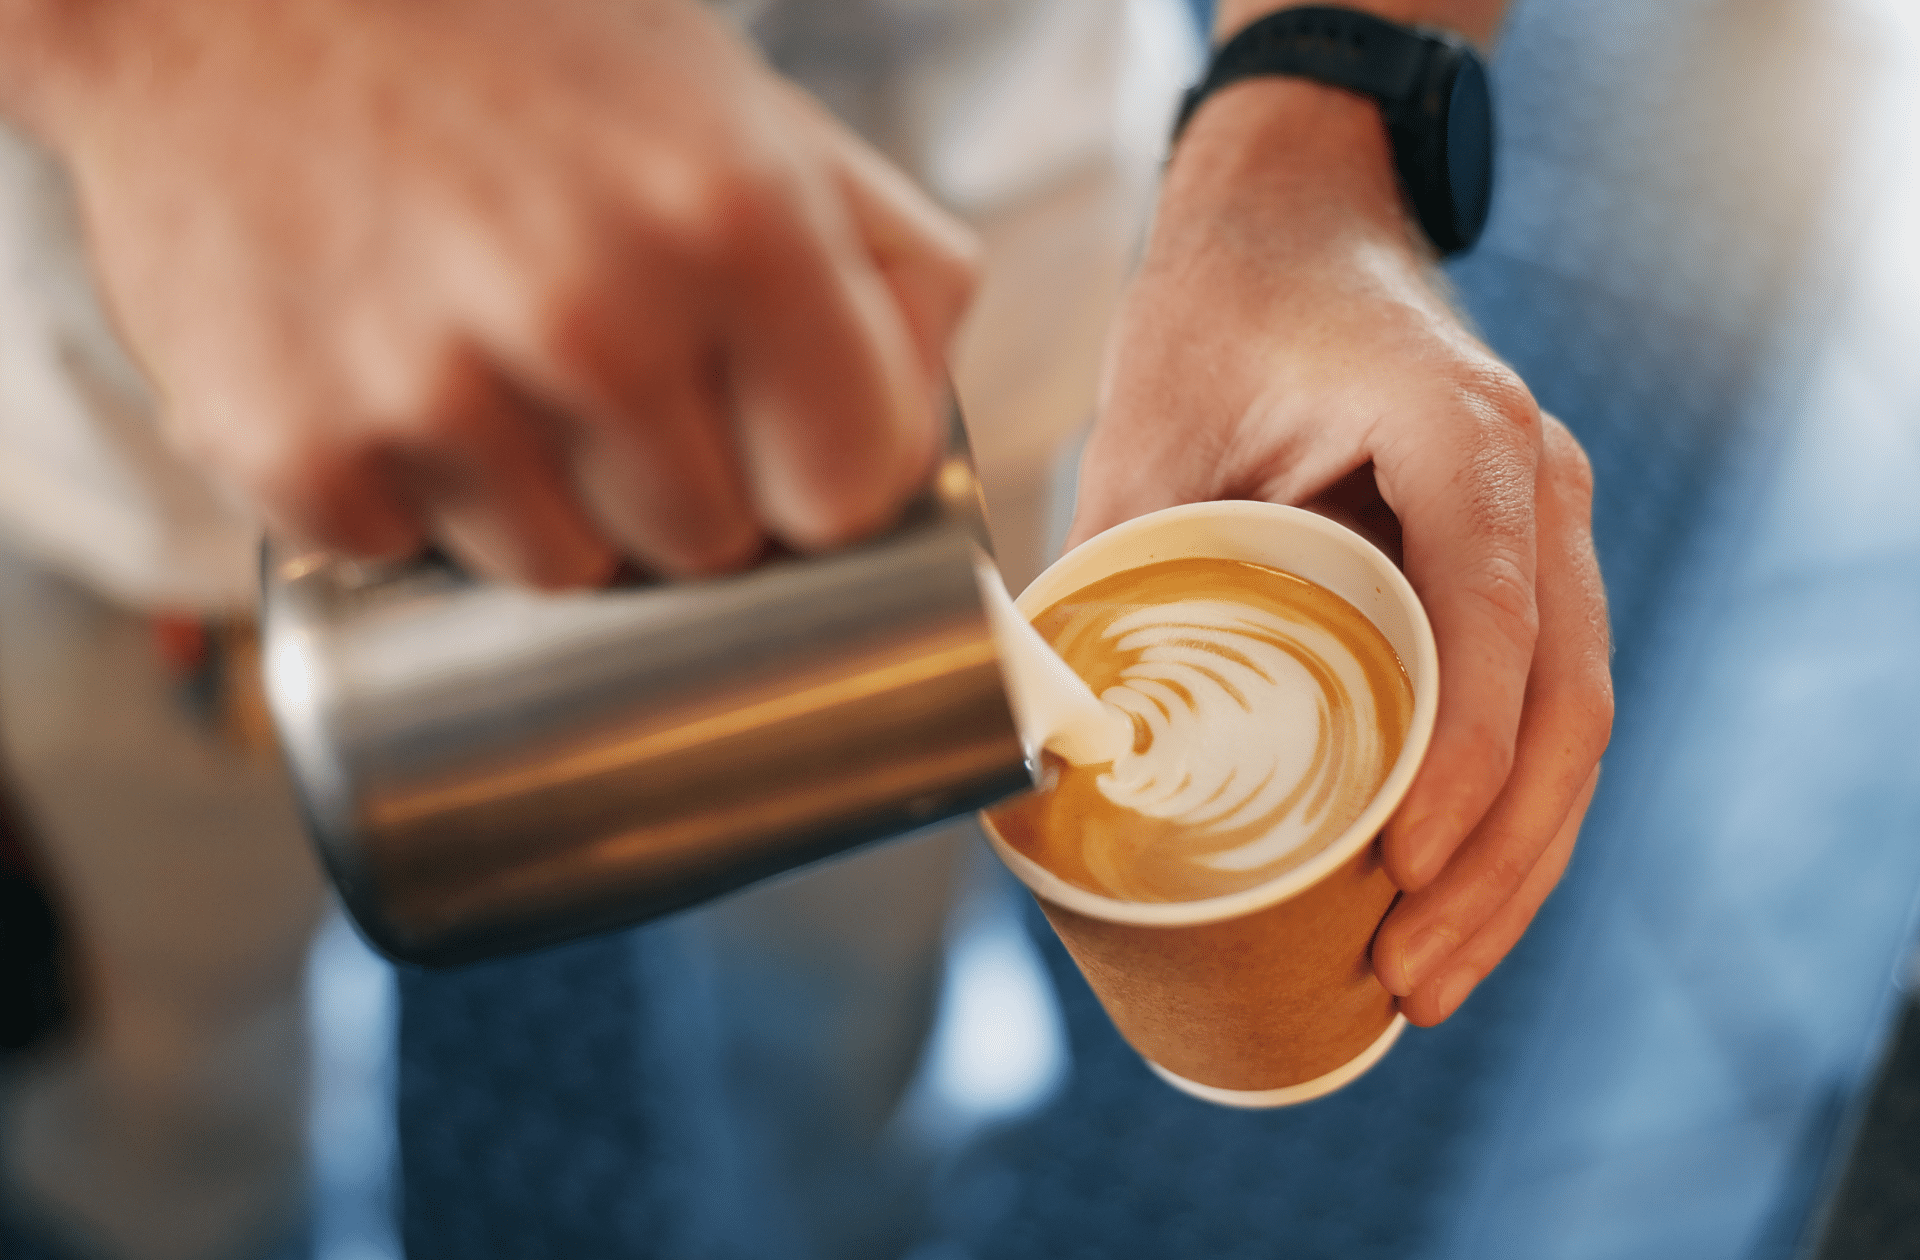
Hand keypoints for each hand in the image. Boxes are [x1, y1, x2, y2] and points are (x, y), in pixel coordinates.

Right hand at [13, 0, 975, 586]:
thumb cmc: (515, 49)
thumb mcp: (737, 105)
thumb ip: (883, 258)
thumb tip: (922, 424)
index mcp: (739, 223)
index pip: (847, 493)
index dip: (818, 480)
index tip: (778, 446)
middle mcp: (594, 316)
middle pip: (708, 548)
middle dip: (682, 489)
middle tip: (609, 372)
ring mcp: (435, 393)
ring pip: (565, 575)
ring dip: (546, 504)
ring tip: (490, 361)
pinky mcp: (296, 451)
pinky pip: (410, 557)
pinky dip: (406, 497)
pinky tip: (385, 375)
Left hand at [1075, 79, 1611, 1025]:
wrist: (1297, 218)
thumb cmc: (1222, 309)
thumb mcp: (1148, 428)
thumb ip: (1113, 572)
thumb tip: (1048, 750)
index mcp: (1458, 429)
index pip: (1494, 609)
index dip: (1465, 753)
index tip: (1402, 867)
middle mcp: (1534, 486)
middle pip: (1565, 702)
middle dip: (1496, 860)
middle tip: (1410, 975)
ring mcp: (1542, 530)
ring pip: (1572, 722)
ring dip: (1515, 864)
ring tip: (1430, 981)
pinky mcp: (1516, 572)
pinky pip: (1544, 708)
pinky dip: (1508, 814)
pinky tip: (1451, 900)